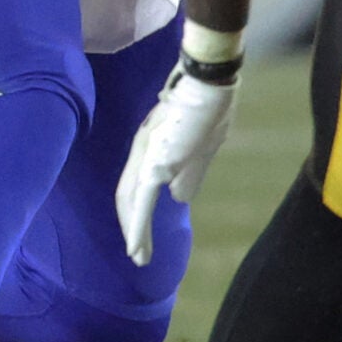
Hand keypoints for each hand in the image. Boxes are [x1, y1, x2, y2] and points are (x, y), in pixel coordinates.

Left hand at [116, 53, 240, 264]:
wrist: (210, 85)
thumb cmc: (212, 103)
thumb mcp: (203, 142)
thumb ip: (190, 168)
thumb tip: (179, 196)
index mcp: (155, 145)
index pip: (139, 183)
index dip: (139, 208)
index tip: (144, 231)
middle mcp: (144, 151)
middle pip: (130, 195)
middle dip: (133, 225)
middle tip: (138, 253)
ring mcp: (147, 158)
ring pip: (131, 203)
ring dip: (135, 233)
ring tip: (138, 257)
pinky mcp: (154, 165)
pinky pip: (141, 203)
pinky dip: (138, 228)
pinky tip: (136, 248)